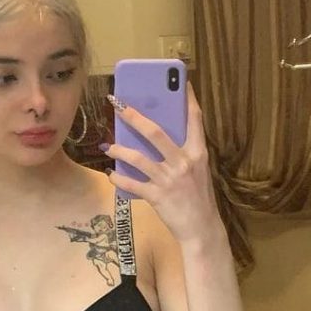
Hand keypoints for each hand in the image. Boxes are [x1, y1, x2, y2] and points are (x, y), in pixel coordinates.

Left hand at [106, 84, 221, 244]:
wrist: (202, 230)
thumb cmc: (198, 198)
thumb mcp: (198, 170)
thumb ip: (183, 153)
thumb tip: (158, 136)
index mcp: (198, 153)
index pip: (195, 119)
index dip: (188, 98)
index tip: (182, 81)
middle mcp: (184, 162)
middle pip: (155, 132)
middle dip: (134, 117)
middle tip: (118, 104)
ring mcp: (170, 179)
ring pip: (138, 157)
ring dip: (119, 149)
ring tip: (108, 145)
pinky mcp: (158, 196)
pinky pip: (132, 183)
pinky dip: (119, 178)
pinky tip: (111, 173)